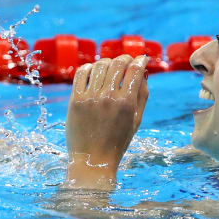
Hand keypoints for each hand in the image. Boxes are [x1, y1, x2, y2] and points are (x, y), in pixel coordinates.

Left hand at [64, 55, 148, 189]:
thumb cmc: (118, 142)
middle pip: (117, 63)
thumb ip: (142, 94)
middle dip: (125, 58)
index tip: (141, 59)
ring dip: (107, 62)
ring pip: (99, 65)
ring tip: (110, 67)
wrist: (93, 160)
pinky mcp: (75, 100)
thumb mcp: (136, 120)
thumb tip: (143, 71)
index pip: (134, 70)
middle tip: (127, 60)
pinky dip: (88, 67)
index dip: (139, 60)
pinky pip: (81, 73)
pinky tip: (93, 71)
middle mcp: (108, 98)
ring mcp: (89, 98)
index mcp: (126, 103)